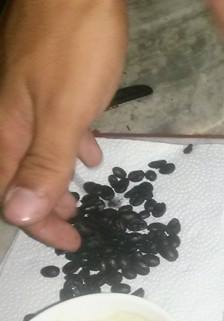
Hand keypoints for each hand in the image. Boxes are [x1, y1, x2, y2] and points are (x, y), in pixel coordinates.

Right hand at [0, 0, 126, 250]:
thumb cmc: (73, 47)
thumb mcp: (64, 112)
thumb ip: (44, 163)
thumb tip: (21, 216)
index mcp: (4, 131)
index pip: (11, 195)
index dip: (38, 224)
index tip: (71, 243)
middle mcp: (6, 117)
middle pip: (18, 175)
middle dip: (45, 205)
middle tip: (76, 224)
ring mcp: (24, 95)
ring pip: (34, 149)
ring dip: (55, 177)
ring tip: (78, 196)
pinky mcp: (45, 79)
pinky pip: (52, 123)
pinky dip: (68, 144)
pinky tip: (89, 150)